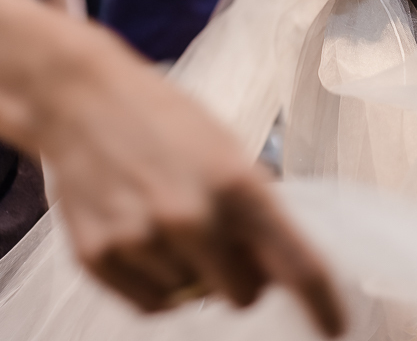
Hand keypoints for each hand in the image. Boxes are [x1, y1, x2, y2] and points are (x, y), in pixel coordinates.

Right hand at [30, 45, 343, 335]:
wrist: (81, 99)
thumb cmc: (165, 119)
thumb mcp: (228, 151)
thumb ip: (257, 211)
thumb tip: (280, 269)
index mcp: (237, 185)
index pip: (298, 266)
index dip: (323, 305)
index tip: (335, 328)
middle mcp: (191, 219)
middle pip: (243, 296)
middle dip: (242, 275)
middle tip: (224, 238)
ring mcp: (141, 241)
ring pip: (193, 298)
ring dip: (192, 273)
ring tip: (170, 218)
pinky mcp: (98, 258)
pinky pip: (151, 305)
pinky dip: (157, 283)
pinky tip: (146, 237)